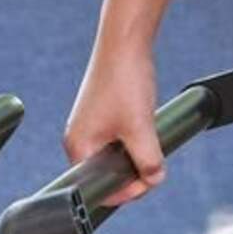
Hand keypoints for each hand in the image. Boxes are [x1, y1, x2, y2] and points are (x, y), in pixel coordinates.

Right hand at [64, 0, 173, 205]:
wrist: (125, 41)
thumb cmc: (125, 82)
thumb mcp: (140, 128)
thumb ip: (148, 160)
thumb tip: (155, 179)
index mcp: (78, 147)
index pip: (96, 188)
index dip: (124, 192)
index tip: (147, 182)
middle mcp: (78, 140)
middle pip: (105, 174)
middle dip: (132, 173)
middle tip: (154, 164)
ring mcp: (88, 128)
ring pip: (114, 158)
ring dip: (134, 157)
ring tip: (150, 140)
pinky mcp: (100, 117)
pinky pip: (116, 142)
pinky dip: (132, 142)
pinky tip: (145, 129)